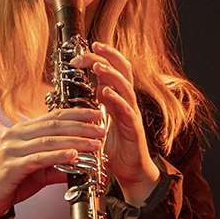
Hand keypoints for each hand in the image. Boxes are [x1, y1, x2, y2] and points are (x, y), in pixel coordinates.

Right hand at [0, 107, 105, 218]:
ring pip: (48, 140)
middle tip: (101, 130)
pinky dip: (57, 156)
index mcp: (22, 131)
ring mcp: (12, 149)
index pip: (53, 117)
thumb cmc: (10, 182)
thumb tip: (80, 164)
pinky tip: (72, 155)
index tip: (96, 115)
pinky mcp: (11, 166)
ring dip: (74, 141)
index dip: (77, 114)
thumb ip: (57, 166)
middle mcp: (16, 135)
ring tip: (93, 144)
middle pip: (54, 126)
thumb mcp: (38, 171)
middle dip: (81, 127)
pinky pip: (38, 158)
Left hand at [70, 41, 158, 203]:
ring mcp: (132, 113)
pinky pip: (127, 110)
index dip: (103, 56)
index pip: (114, 69)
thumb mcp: (101, 121)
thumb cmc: (114, 147)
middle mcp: (127, 101)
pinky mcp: (133, 128)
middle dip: (108, 56)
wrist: (130, 171)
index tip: (88, 47)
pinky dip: (117, 99)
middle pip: (123, 70)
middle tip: (93, 47)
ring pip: (125, 87)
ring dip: (111, 74)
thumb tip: (86, 88)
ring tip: (98, 66)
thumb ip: (96, 104)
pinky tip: (106, 93)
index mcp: (119, 98)